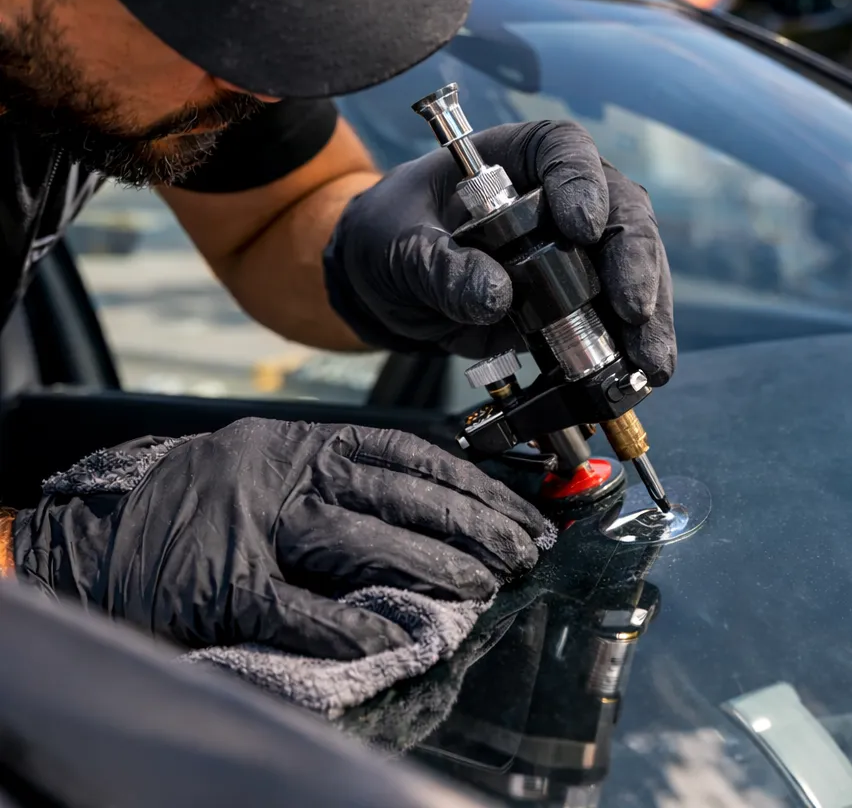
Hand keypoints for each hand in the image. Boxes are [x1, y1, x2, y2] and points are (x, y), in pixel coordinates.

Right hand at [12, 419, 554, 658]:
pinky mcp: (223, 586)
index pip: (411, 455)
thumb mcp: (275, 465)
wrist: (96, 531)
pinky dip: (348, 627)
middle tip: (522, 551)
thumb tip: (440, 507)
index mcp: (303, 444)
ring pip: (361, 543)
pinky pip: (297, 611)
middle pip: (400, 496)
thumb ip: (345, 478)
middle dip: (471, 525)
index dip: (474, 484)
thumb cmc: (199, 502)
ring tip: (483, 587)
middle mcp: (285, 476)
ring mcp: (253, 529)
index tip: (522, 511)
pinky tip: (395, 640)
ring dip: (430, 568)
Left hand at [323, 119, 675, 381]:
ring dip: (649, 317)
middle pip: (622, 213)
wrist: (387, 284)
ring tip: (648, 361)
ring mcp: (582, 250)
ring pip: (635, 268)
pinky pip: (619, 318)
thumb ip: (441, 266)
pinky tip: (640, 375)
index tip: (583, 227)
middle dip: (634, 263)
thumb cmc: (391, 235)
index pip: (564, 151)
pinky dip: (632, 347)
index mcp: (519, 158)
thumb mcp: (398, 245)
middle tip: (632, 310)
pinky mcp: (582, 299)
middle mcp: (565, 196)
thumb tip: (496, 297)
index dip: (582, 182)